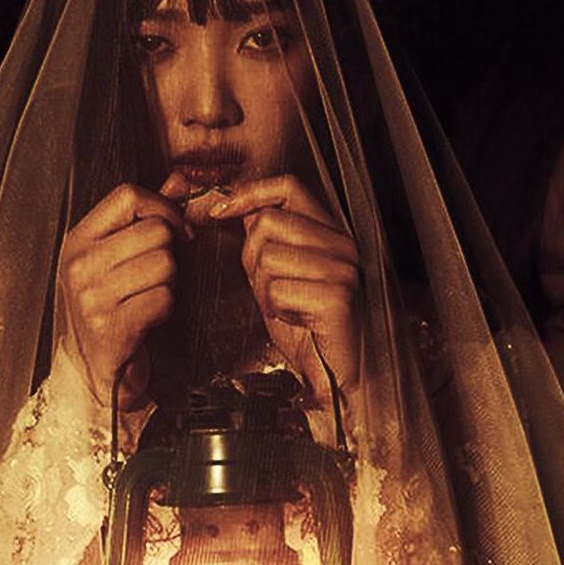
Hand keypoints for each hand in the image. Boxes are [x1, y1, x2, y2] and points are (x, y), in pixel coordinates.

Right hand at [57, 175, 191, 404]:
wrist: (92, 373)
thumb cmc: (108, 311)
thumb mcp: (115, 259)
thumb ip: (146, 217)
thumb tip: (179, 179)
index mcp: (77, 241)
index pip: (127, 195)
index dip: (162, 208)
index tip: (175, 229)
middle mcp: (79, 265)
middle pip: (154, 231)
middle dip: (168, 254)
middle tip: (155, 277)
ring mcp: (92, 297)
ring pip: (164, 265)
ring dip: (168, 284)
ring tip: (148, 298)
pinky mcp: (112, 328)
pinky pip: (163, 299)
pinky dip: (166, 309)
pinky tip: (148, 319)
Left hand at [208, 175, 360, 413]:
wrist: (338, 376)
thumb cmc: (311, 332)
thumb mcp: (283, 277)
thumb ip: (268, 242)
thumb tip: (240, 209)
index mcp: (331, 234)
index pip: (288, 187)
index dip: (250, 193)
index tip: (221, 210)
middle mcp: (342, 245)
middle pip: (266, 223)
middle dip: (251, 259)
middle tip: (270, 289)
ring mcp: (342, 269)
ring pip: (266, 257)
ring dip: (263, 290)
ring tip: (286, 308)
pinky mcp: (336, 297)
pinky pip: (277, 290)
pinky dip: (276, 311)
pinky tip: (297, 321)